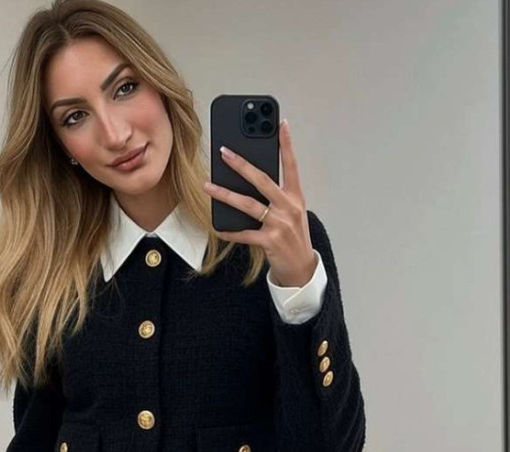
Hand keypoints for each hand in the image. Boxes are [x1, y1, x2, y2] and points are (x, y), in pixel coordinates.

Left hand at [203, 119, 316, 287]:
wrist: (302, 268)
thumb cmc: (293, 237)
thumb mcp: (292, 213)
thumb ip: (277, 196)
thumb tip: (250, 180)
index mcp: (296, 197)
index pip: (291, 165)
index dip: (287, 144)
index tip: (281, 123)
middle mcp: (289, 208)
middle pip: (263, 180)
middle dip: (242, 164)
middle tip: (224, 151)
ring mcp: (280, 225)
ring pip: (248, 205)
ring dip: (225, 194)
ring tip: (208, 185)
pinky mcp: (270, 242)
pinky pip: (244, 234)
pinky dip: (229, 230)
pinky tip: (217, 226)